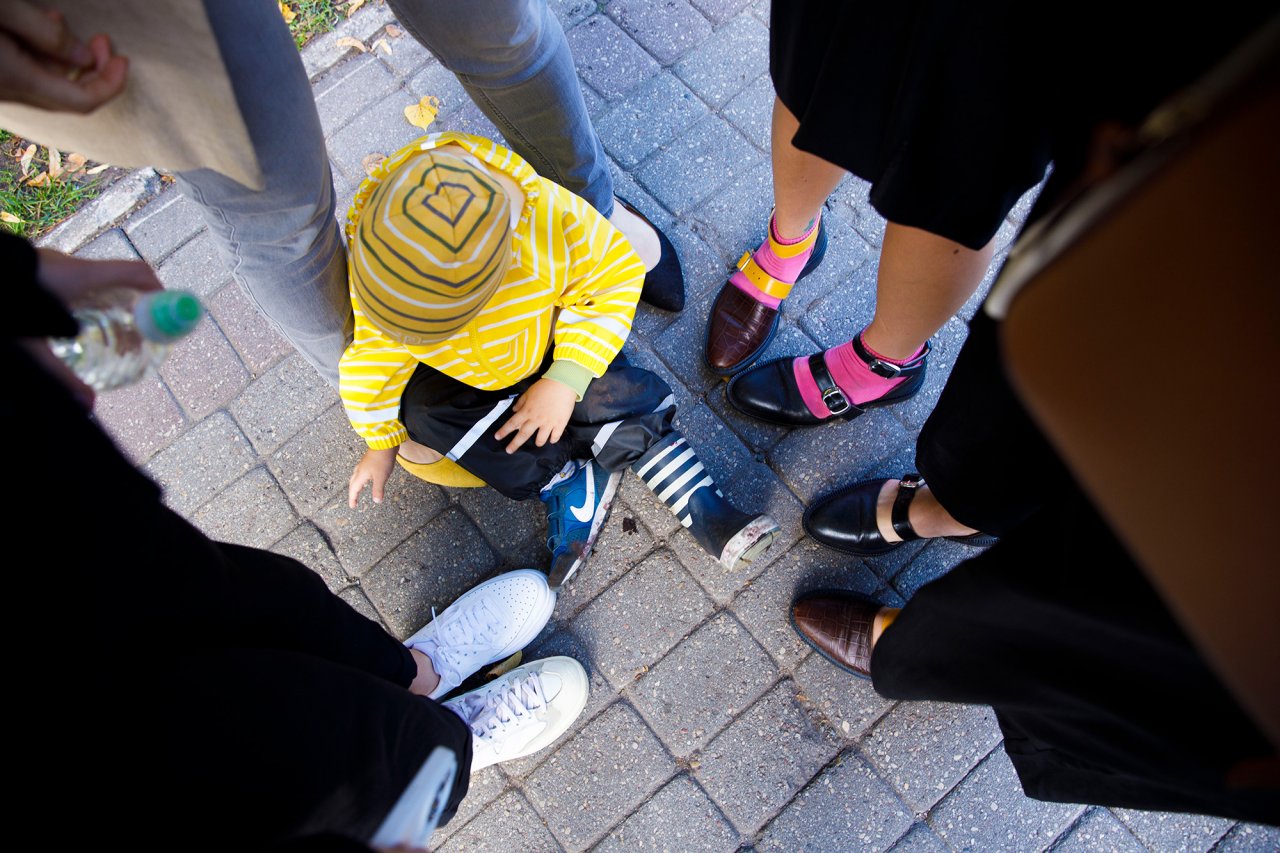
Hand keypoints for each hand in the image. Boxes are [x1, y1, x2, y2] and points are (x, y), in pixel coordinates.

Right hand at [0, 1, 127, 112]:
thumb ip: (47, 33)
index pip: (82, 101)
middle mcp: (8, 93)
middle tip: (101, 39)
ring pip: (46, 87)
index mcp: (17, 80)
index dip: (110, 84)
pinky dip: (42, 59)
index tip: (123, 60)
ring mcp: (0, 89)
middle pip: (68, 98)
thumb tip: (86, 59)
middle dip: (93, 70)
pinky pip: (26, 78)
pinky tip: (37, 32)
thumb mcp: (4, 9)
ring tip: (61, 23)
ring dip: (65, 61)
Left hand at [25, 249, 165, 408]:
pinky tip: (75, 327)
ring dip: (110, 307)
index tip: (168, 313)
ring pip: (96, 284)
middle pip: (120, 283)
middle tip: (138, 339)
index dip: (159, 291)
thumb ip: (62, 375)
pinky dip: (87, 302)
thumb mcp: (32, 346)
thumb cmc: (3, 304)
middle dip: (135, 310)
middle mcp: (73, 266)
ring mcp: (54, 264)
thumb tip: (90, 406)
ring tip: (108, 337)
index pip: (136, 273)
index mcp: (82, 276)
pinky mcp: (38, 269)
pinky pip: (76, 283)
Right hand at [348, 447, 398, 507]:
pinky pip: (361, 472)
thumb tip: (377, 501)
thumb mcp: (381, 477)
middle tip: (354, 500)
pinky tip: (367, 477)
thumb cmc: (382, 461)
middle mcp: (359, 470)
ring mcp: (363, 464)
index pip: (354, 489)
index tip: (352, 506)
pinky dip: (361, 478)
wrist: (385, 443)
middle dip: (353, 492)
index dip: (353, 498)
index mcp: (361, 475)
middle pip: (352, 483)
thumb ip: (378, 490)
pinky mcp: (368, 461)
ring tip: (358, 489)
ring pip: (356, 476)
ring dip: (356, 484)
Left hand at [494, 378, 575, 453]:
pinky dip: (553, 439)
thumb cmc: (545, 386)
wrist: (563, 384)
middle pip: (523, 435)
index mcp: (527, 411)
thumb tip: (514, 410)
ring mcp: (548, 423)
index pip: (512, 423)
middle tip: (509, 450)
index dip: (504, 431)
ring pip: (540, 439)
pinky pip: (555, 436)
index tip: (497, 437)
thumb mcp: (529, 392)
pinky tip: (552, 439)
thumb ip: (521, 402)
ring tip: (537, 443)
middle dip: (515, 444)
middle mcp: (536, 419)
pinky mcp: (560, 424)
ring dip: (538, 443)